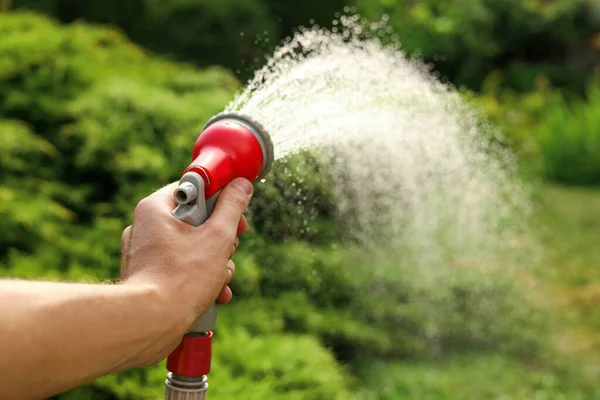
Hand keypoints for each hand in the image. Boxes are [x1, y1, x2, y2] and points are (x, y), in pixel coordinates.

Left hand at [119, 177, 252, 336]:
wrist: (150, 323)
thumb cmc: (181, 278)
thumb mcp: (217, 237)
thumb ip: (232, 208)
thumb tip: (241, 185)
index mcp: (156, 208)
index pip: (194, 188)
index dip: (220, 200)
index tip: (235, 214)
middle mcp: (145, 227)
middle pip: (196, 221)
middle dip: (221, 240)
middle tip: (230, 249)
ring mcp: (146, 254)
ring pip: (192, 248)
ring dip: (216, 263)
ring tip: (221, 280)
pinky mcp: (150, 277)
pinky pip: (181, 268)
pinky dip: (200, 279)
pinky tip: (215, 295)